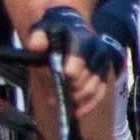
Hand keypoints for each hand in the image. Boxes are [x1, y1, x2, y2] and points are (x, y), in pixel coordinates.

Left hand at [25, 3, 124, 122]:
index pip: (77, 64)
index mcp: (83, 41)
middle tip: (52, 94)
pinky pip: (99, 94)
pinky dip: (87, 105)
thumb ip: (38, 37)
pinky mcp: (103, 75)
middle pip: (84, 81)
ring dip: (74, 99)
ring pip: (92, 90)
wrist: (71, 27)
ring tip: (57, 101)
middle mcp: (97, 52)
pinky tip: (75, 111)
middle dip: (67, 89)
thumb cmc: (54, 31)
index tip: (55, 77)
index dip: (66, 75)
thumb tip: (36, 46)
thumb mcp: (42, 30)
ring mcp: (102, 65)